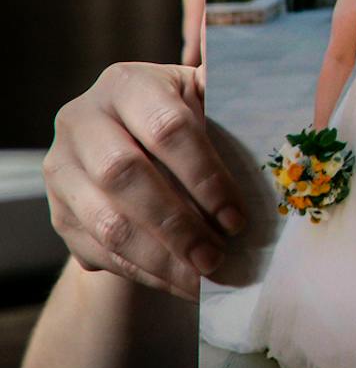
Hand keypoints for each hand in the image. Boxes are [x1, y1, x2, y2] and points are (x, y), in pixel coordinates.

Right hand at [44, 62, 244, 299]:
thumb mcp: (204, 96)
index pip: (167, 127)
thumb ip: (230, 92)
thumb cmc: (186, 118)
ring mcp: (61, 169)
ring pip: (107, 221)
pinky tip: (179, 284)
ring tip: (204, 279)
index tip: (238, 215)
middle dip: (180, 223)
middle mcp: (81, 120)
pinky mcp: (57, 212)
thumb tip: (286, 95)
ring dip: (161, 257)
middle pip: (128, 177)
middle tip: (220, 256)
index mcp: (126, 83)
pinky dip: (142, 272)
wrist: (131, 147)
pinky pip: (94, 250)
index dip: (205, 175)